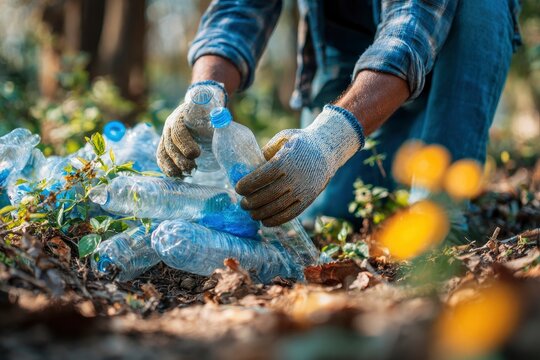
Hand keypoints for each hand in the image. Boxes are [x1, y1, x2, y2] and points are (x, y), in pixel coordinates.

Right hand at [157, 81, 225, 176]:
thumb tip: (221, 119)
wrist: (199, 109)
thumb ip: (217, 116)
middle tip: (192, 167)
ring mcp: (166, 136)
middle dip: (179, 159)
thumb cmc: (208, 112)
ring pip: (162, 153)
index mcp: (181, 116)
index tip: (196, 154)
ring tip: (185, 174)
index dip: (184, 142)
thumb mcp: (212, 112)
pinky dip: (168, 169)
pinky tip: (178, 176)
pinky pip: (162, 158)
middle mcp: (170, 126)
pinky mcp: (166, 146)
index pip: (178, 129)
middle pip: (169, 144)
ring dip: (172, 166)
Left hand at [236, 105, 364, 225]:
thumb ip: (266, 151)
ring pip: (278, 207)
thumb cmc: (300, 143)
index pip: (263, 176)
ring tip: (251, 213)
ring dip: (261, 213)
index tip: (238, 188)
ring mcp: (303, 190)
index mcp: (286, 160)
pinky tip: (265, 221)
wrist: (327, 150)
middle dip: (251, 202)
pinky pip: (291, 214)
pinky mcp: (308, 199)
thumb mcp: (283, 139)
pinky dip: (276, 220)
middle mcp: (295, 177)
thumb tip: (249, 167)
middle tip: (242, 204)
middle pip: (268, 195)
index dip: (248, 185)